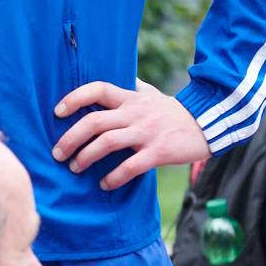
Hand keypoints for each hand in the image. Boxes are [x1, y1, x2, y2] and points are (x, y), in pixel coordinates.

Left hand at [51, 80, 211, 189]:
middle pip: (94, 121)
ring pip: (108, 142)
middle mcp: (135, 113)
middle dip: (70, 138)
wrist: (208, 125)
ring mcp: (147, 132)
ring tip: (75, 168)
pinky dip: (114, 177)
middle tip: (57, 153)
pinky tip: (105, 184)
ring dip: (86, 157)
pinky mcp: (159, 151)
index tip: (57, 112)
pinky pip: (131, 166)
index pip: (97, 89)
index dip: (74, 98)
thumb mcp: (151, 94)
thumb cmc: (173, 111)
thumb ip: (131, 88)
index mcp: (130, 98)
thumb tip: (114, 80)